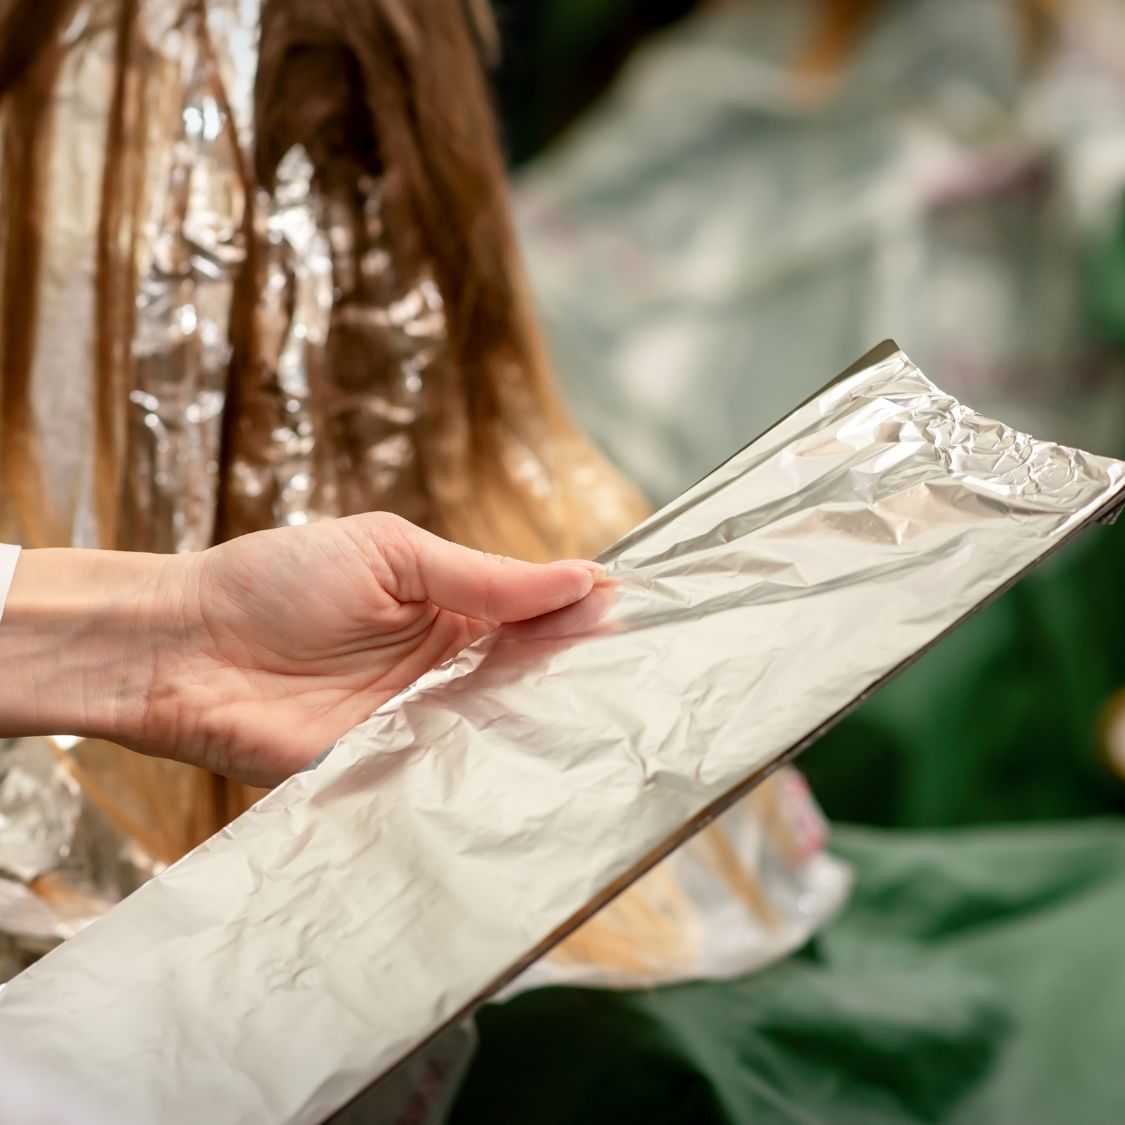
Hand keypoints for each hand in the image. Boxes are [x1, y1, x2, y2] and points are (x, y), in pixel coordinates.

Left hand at [0, 515, 600, 785]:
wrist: (184, 645)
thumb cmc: (279, 580)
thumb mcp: (392, 554)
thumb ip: (486, 578)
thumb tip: (584, 579)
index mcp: (454, 610)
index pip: (539, 620)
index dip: (587, 623)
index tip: (646, 627)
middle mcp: (447, 673)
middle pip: (533, 684)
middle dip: (583, 684)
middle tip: (647, 687)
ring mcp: (421, 727)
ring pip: (503, 735)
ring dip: (548, 734)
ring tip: (611, 735)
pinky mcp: (388, 774)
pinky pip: (452, 779)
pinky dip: (491, 780)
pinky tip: (538, 779)